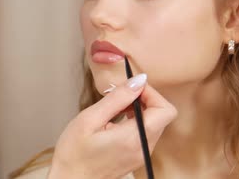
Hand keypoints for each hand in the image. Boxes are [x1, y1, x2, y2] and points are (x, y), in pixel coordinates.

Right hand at [48, 74, 176, 178]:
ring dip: (139, 109)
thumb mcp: (90, 119)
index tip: (130, 87)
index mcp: (134, 138)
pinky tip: (114, 120)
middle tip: (119, 94)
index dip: (151, 93)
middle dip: (144, 98)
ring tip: (114, 108)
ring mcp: (141, 155)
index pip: (165, 110)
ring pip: (155, 123)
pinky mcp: (136, 157)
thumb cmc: (74, 153)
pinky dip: (135, 121)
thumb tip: (138, 80)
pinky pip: (145, 133)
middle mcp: (143, 148)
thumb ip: (117, 98)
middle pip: (162, 115)